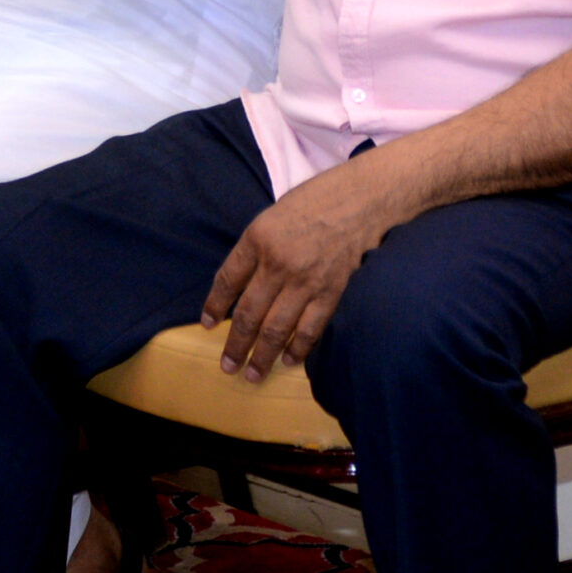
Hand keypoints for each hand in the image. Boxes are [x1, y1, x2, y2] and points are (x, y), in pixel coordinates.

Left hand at [199, 155, 398, 382]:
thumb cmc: (317, 200)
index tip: (207, 324)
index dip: (214, 305)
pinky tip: (289, 361)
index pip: (227, 279)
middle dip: (235, 343)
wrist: (364, 198)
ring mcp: (306, 281)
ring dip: (262, 355)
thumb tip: (242, 282)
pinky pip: (310, 329)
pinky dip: (298, 348)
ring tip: (251, 374)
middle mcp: (277, 263)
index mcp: (257, 238)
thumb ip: (257, 248)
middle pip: (248, 313)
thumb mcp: (274, 215)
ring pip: (276, 328)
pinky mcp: (332, 292)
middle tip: (226, 365)